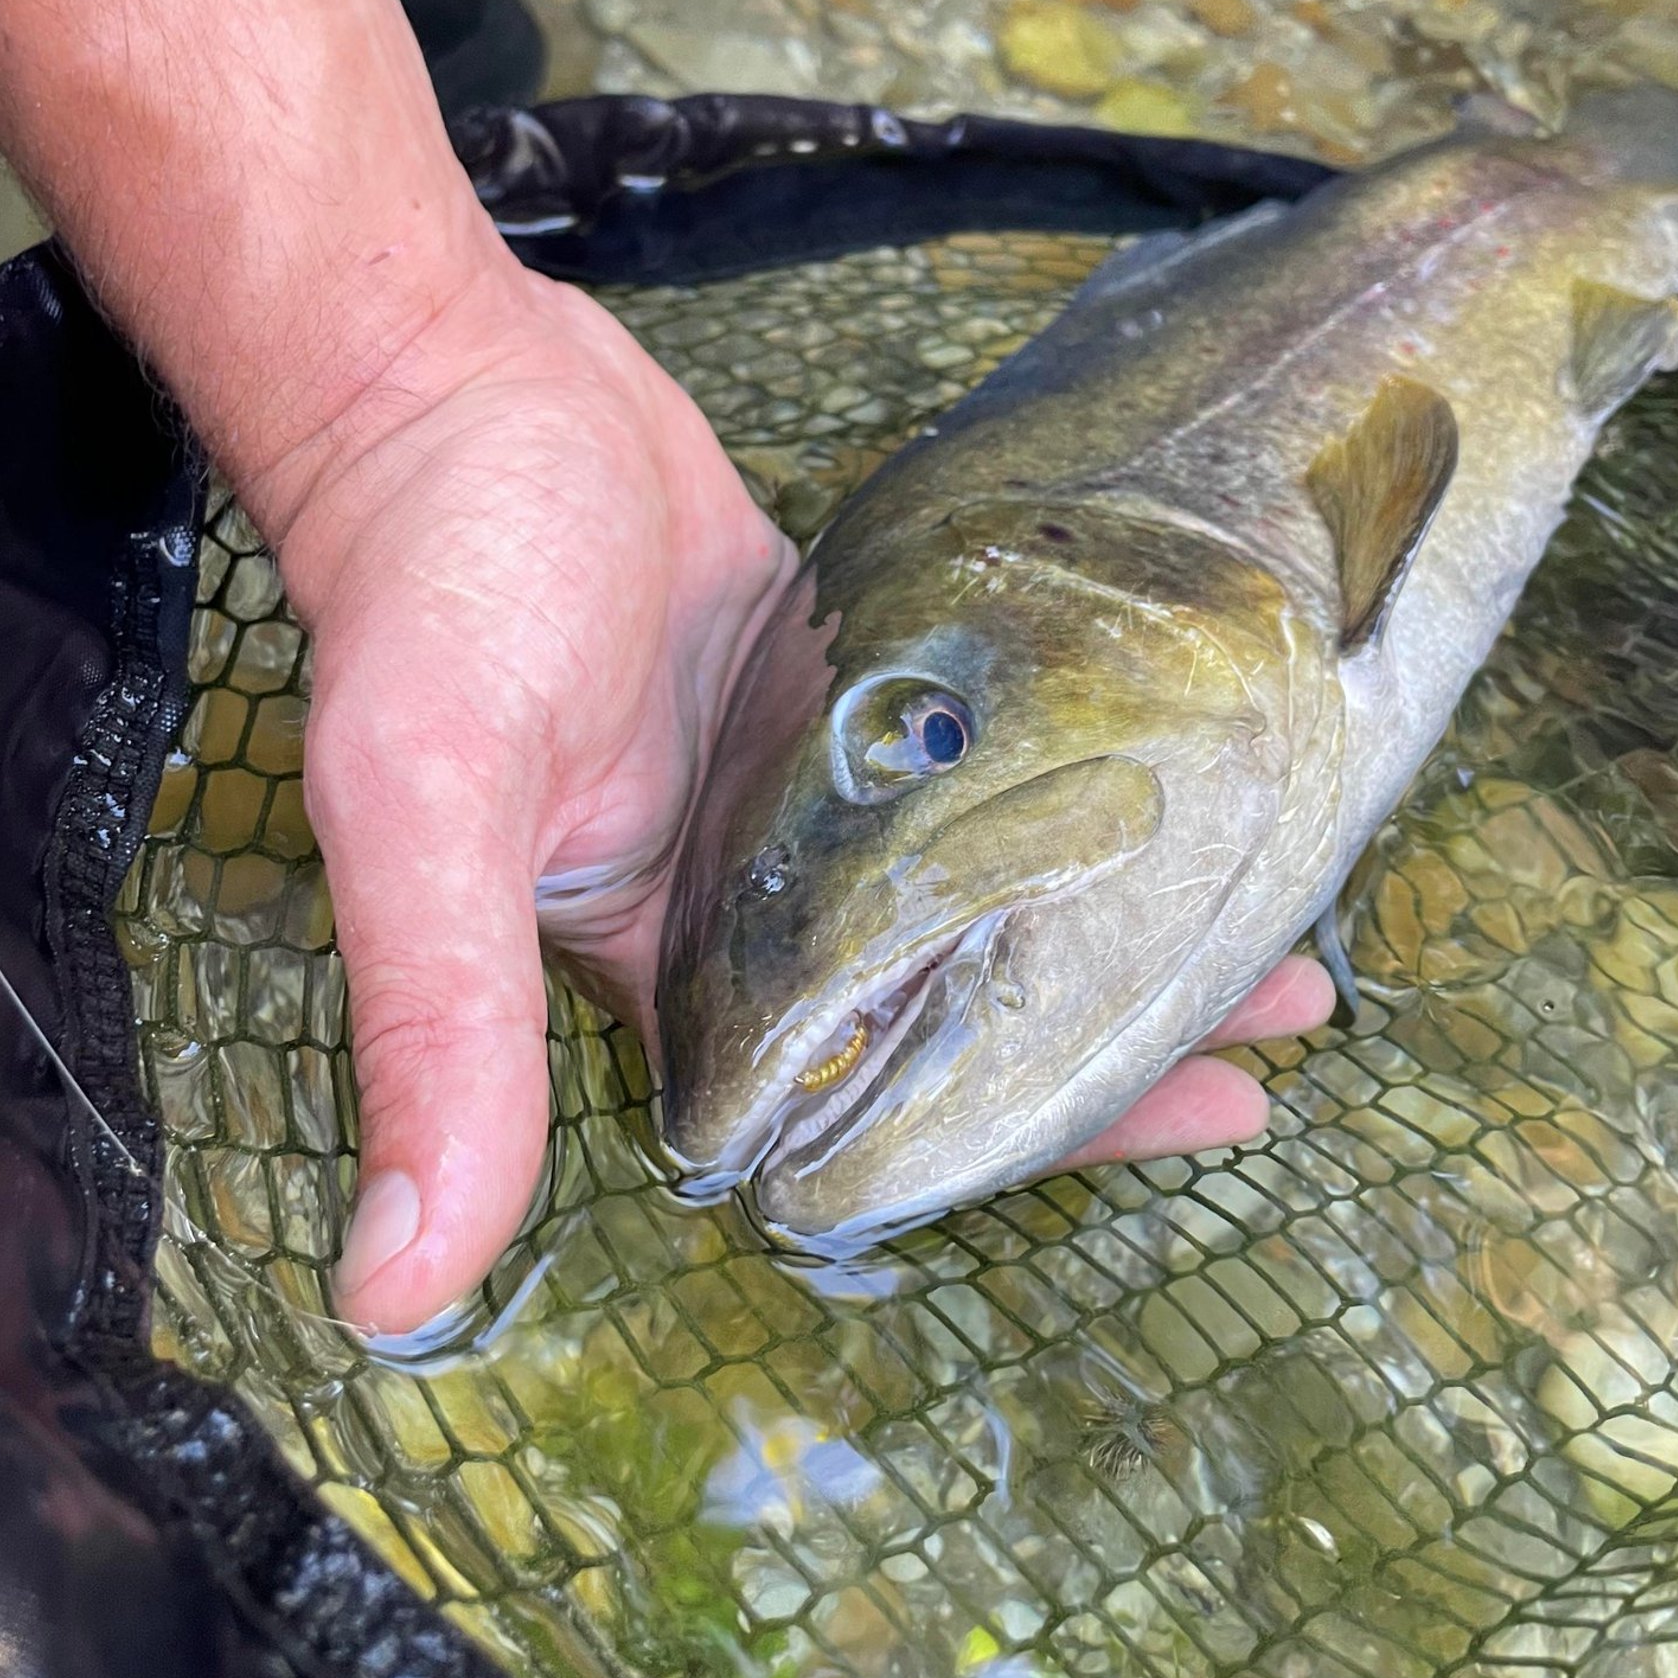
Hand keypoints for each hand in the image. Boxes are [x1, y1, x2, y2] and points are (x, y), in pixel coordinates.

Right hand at [264, 267, 1332, 1337]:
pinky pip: (969, 767)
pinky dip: (1059, 786)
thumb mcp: (429, 812)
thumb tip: (392, 1288)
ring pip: (978, 890)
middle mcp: (739, 915)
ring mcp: (795, 799)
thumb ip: (440, 1030)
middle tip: (1286, 1027)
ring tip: (1273, 914)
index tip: (1194, 1120)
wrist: (451, 388)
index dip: (1020, 1137)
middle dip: (1112, 1035)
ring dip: (1108, 905)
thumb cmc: (433, 588)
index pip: (865, 1113)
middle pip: (953, 1012)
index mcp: (658, 981)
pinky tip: (1161, 788)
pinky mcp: (826, 692)